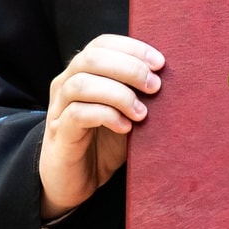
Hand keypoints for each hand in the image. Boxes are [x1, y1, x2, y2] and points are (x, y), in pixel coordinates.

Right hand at [39, 36, 163, 219]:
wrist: (74, 183)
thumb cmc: (103, 145)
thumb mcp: (126, 114)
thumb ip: (138, 95)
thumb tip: (170, 80)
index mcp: (82, 74)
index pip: (102, 44)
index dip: (132, 48)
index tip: (160, 62)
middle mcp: (66, 86)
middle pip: (91, 58)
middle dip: (128, 68)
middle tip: (154, 86)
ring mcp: (59, 109)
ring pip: (81, 84)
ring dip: (118, 94)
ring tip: (142, 112)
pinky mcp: (59, 134)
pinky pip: (78, 115)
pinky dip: (106, 116)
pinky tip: (126, 128)